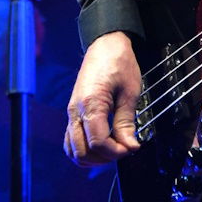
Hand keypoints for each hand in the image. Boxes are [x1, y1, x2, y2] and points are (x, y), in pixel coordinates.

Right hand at [64, 31, 141, 166]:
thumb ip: (126, 122)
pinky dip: (83, 148)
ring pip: (72, 149)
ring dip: (92, 157)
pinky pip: (71, 139)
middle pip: (82, 151)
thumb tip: (130, 146)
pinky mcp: (73, 111)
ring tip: (112, 150)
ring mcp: (71, 111)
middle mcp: (75, 110)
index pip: (97, 143)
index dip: (115, 152)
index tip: (131, 148)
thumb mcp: (129, 92)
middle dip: (104, 158)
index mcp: (90, 104)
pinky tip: (100, 145)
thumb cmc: (119, 62)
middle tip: (123, 149)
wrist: (106, 44)